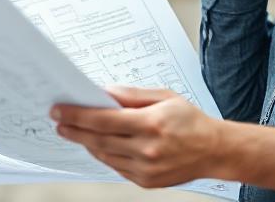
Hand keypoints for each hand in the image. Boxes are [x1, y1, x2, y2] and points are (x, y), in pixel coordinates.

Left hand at [51, 86, 226, 187]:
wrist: (214, 150)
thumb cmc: (191, 121)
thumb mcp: (164, 97)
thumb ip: (132, 94)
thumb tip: (105, 92)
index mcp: (151, 124)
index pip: (103, 120)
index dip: (77, 115)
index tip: (60, 110)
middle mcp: (147, 149)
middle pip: (98, 140)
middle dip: (74, 129)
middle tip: (59, 121)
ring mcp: (146, 169)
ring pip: (104, 155)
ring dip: (86, 143)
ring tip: (74, 131)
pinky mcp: (145, 181)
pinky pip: (115, 167)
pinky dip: (103, 155)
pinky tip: (97, 145)